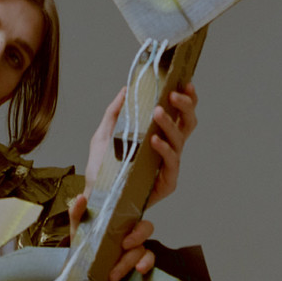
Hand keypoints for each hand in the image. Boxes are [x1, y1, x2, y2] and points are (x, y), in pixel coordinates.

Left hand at [69, 82, 199, 280]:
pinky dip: (164, 149)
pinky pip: (170, 164)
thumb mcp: (104, 135)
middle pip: (188, 124)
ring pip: (180, 141)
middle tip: (173, 94)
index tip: (184, 82)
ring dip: (171, 124)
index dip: (186, 99)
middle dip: (185, 106)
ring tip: (158, 112)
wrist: (94, 198)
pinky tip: (154, 140)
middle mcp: (167, 150)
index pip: (179, 114)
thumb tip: (126, 89)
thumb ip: (115, 113)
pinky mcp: (165, 184)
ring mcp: (168, 167)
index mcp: (159, 136)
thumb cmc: (102, 170)